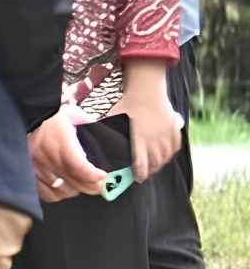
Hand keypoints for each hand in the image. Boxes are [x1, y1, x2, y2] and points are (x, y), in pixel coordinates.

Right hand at [29, 109, 106, 203]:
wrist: (27, 116)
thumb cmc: (53, 117)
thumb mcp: (74, 115)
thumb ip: (90, 126)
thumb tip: (104, 140)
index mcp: (59, 142)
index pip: (79, 167)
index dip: (94, 176)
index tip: (103, 175)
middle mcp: (46, 158)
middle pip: (74, 183)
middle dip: (92, 186)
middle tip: (100, 182)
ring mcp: (36, 168)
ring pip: (62, 191)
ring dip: (76, 189)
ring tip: (82, 183)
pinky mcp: (29, 174)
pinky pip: (46, 194)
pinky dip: (59, 194)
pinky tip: (65, 186)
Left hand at [110, 61, 181, 182]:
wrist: (147, 90)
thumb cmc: (128, 104)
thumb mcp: (113, 119)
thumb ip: (106, 131)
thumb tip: (93, 139)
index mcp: (139, 140)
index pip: (141, 164)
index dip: (140, 174)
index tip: (137, 178)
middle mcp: (155, 141)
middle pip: (155, 164)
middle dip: (150, 171)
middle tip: (144, 175)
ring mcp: (167, 136)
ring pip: (166, 157)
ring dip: (160, 165)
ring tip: (154, 168)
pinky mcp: (174, 130)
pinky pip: (175, 147)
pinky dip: (170, 154)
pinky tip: (165, 156)